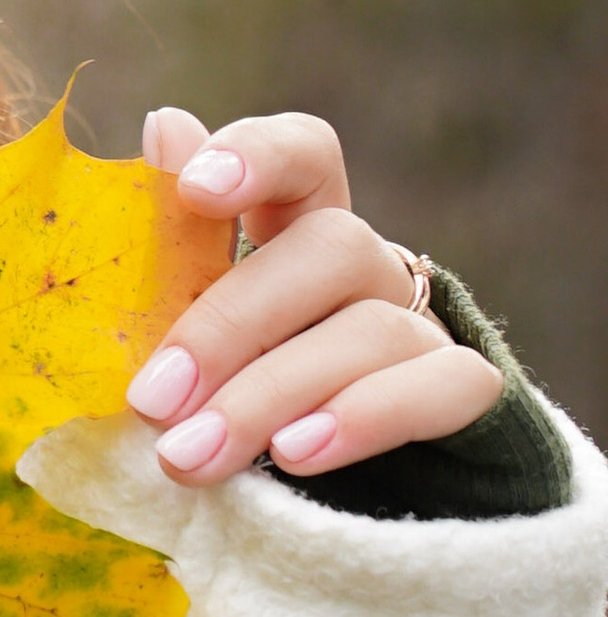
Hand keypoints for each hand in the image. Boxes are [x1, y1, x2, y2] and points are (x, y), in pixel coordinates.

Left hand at [125, 107, 502, 485]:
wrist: (333, 493)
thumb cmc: (237, 386)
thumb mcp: (193, 319)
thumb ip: (178, 241)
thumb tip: (164, 123)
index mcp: (296, 229)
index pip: (304, 154)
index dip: (258, 155)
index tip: (196, 189)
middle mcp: (368, 266)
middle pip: (330, 247)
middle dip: (232, 324)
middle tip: (154, 401)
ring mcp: (422, 326)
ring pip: (372, 328)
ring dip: (271, 394)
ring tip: (192, 456)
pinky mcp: (463, 394)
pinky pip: (439, 389)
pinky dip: (364, 418)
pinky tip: (294, 456)